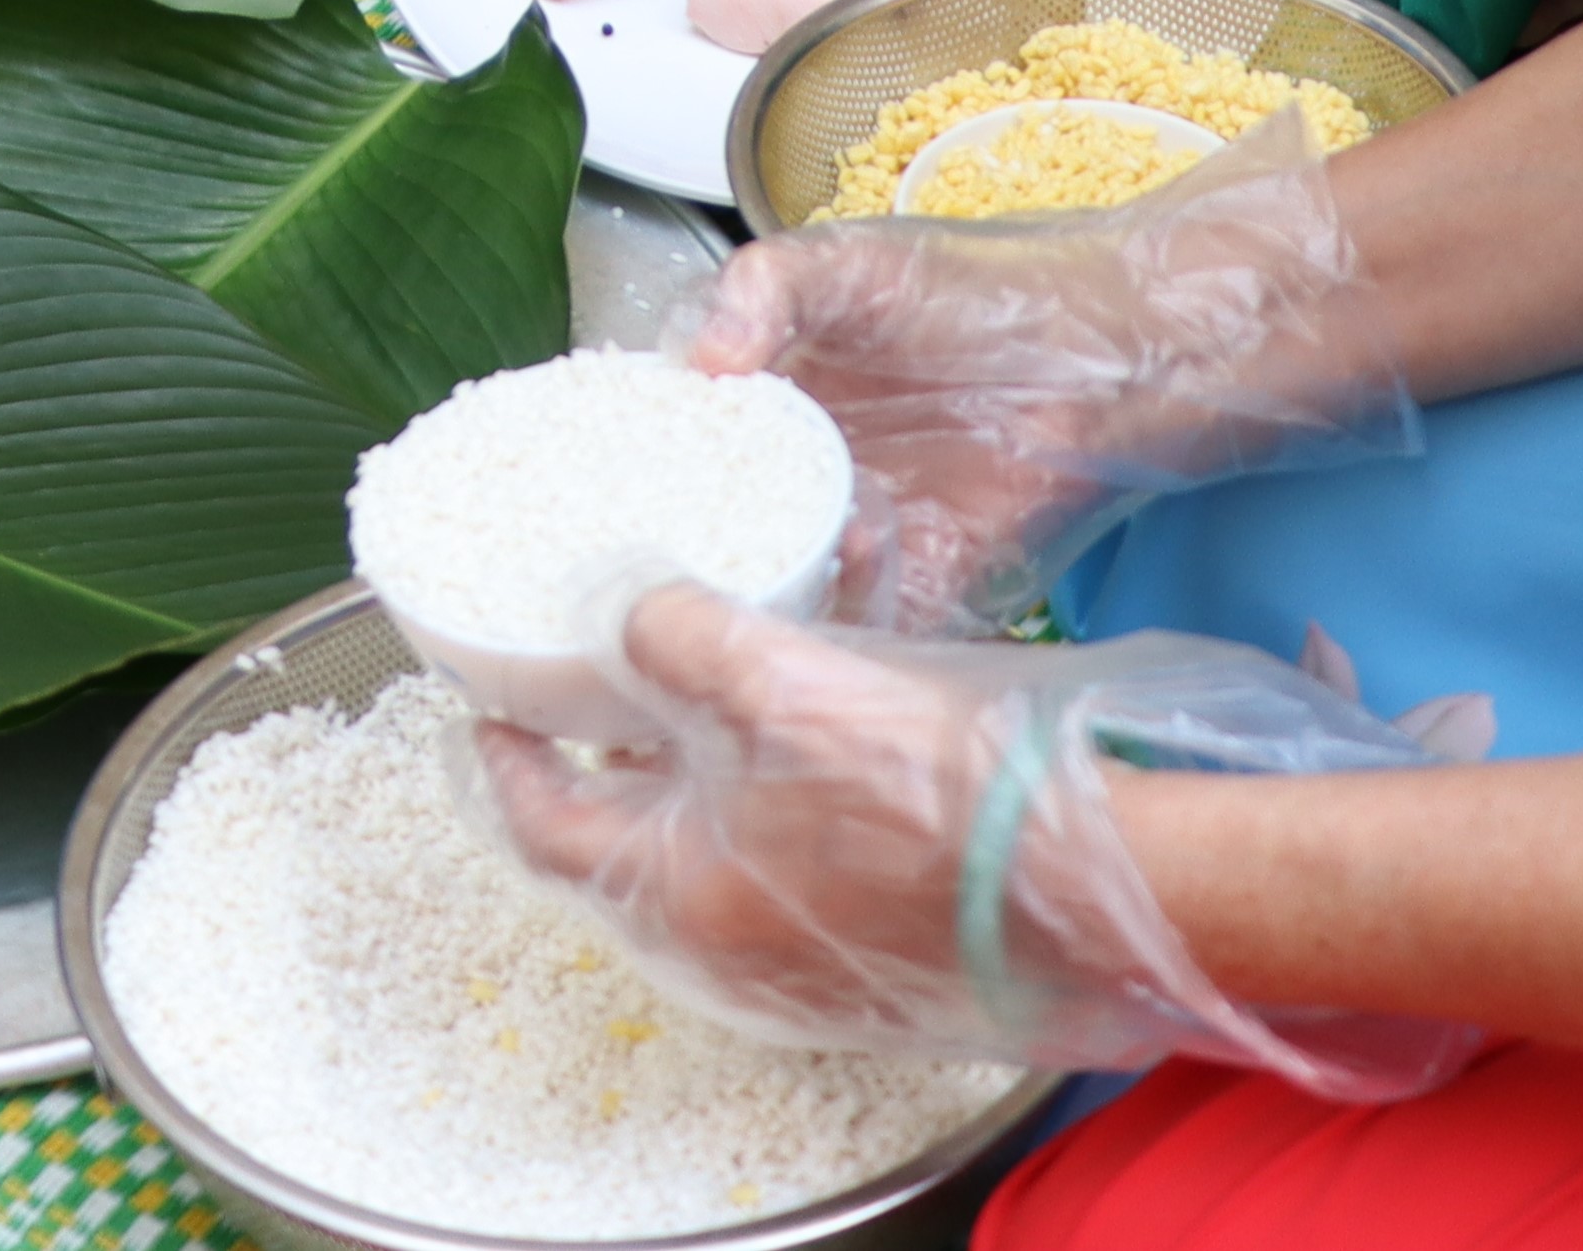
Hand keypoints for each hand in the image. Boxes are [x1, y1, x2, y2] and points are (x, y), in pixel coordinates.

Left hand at [474, 584, 1479, 1097]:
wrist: (1088, 892)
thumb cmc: (931, 799)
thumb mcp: (786, 685)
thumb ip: (683, 639)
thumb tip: (628, 612)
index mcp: (673, 892)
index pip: (541, 820)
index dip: (509, 748)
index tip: (494, 693)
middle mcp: (719, 951)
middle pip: (621, 844)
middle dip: (606, 755)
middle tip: (601, 674)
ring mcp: (794, 969)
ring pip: (707, 855)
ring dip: (694, 774)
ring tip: (711, 683)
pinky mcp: (864, 963)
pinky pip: (783, 874)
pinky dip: (769, 805)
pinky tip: (815, 741)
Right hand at [679, 123, 1418, 634]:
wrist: (1105, 351)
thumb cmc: (983, 291)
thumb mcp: (851, 262)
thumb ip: (764, 287)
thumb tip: (696, 359)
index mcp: (766, 404)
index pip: (668, 450)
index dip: (617, 475)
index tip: (567, 495)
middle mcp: (799, 480)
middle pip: (709, 539)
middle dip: (670, 563)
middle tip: (621, 581)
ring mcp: (855, 537)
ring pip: (776, 593)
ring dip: (757, 599)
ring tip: (731, 589)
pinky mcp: (919, 586)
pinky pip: (865, 629)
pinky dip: (844, 629)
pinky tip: (839, 590)